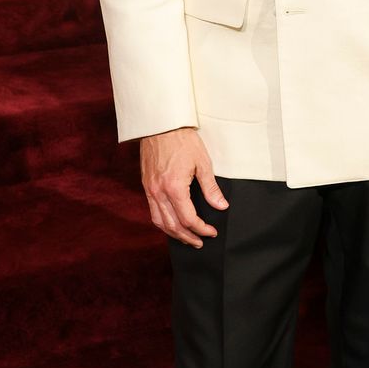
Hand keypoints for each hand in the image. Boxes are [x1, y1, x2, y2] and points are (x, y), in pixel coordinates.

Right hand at [140, 127, 227, 247]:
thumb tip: (221, 206)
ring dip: (174, 234)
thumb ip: (211, 188)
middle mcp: (159, 192)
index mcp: (174, 188)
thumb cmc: (182, 140)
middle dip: (188, 237)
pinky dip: (163, 222)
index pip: (188, 219)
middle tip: (200, 242)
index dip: (202, 229)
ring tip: (187, 238)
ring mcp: (150, 190)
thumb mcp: (202, 163)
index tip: (212, 232)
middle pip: (173, 225)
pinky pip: (153, 211)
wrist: (160, 125)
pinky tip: (172, 224)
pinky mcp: (147, 186)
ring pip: (160, 222)